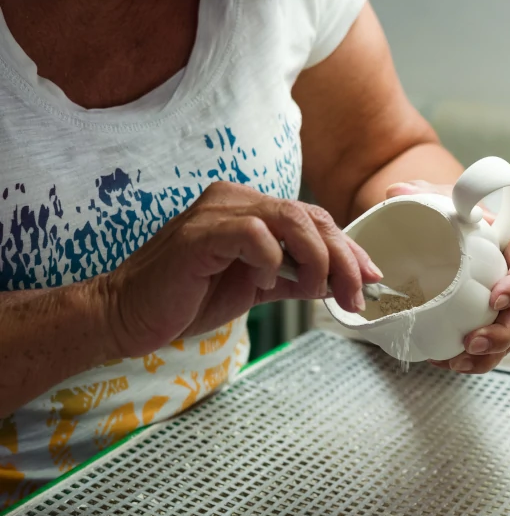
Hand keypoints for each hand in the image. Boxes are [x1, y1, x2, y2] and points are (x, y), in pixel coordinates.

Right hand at [99, 181, 382, 357]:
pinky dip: (272, 261)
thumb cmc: (190, 298)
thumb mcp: (259, 287)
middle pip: (312, 216)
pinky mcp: (198, 235)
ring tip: (315, 292)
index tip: (373, 279)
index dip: (350, 249)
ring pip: (291, 219)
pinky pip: (254, 235)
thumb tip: (343, 281)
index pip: (316, 219)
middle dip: (344, 259)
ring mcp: (216, 213)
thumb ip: (298, 278)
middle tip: (355, 297)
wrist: (131, 315)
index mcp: (252, 209)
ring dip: (317, 259)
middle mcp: (236, 200)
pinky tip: (264, 284)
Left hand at [385, 180, 509, 373]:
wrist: (450, 229)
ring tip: (460, 363)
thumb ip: (422, 194)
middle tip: (473, 343)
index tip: (495, 301)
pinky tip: (450, 363)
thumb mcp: (441, 198)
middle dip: (502, 333)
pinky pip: (493, 346)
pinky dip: (475, 360)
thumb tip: (397, 194)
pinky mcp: (492, 321)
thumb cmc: (455, 214)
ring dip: (489, 354)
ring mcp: (507, 303)